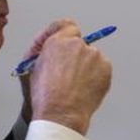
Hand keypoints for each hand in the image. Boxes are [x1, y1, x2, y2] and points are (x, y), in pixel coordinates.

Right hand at [20, 19, 111, 134]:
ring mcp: (94, 55)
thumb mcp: (33, 68)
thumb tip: (49, 47)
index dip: (64, 32)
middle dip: (74, 54)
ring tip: (75, 85)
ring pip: (91, 56)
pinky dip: (95, 75)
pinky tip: (85, 88)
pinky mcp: (106, 67)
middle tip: (68, 71)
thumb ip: (44, 52)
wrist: (62, 114)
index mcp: (57, 42)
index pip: (66, 25)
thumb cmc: (46, 96)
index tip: (64, 39)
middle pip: (79, 43)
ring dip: (86, 65)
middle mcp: (77, 44)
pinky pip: (101, 67)